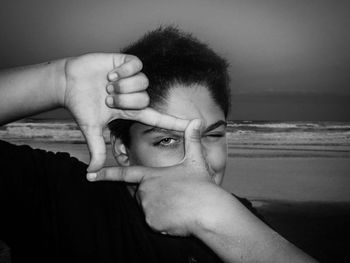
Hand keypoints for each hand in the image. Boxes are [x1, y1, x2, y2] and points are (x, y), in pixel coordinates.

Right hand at [63, 53, 187, 171]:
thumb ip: (97, 149)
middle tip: (108, 98)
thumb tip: (91, 173)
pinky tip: (111, 73)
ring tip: (107, 85)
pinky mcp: (127, 62)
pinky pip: (136, 65)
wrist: (68, 81)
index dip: (175, 123)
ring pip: (142, 83)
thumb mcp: (91, 129)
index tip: (196, 125)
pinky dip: (122, 71)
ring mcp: (132, 79)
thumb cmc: (80, 105)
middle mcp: (135, 95)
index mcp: (131, 111)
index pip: (158, 119)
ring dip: (121, 86)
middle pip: (145, 100)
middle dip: (123, 101)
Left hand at [89, 119, 230, 236]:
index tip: (90, 175)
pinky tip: (179, 217)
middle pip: (142, 194)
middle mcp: (145, 190)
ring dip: (161, 208)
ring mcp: (147, 207)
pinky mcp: (152, 222)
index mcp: (152, 175)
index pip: (125, 174)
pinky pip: (156, 222)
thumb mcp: (196, 161)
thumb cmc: (202, 186)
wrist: (209, 211)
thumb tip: (198, 120)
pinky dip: (165, 221)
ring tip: (180, 206)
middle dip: (154, 195)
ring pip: (149, 209)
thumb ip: (193, 141)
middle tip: (174, 196)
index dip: (107, 174)